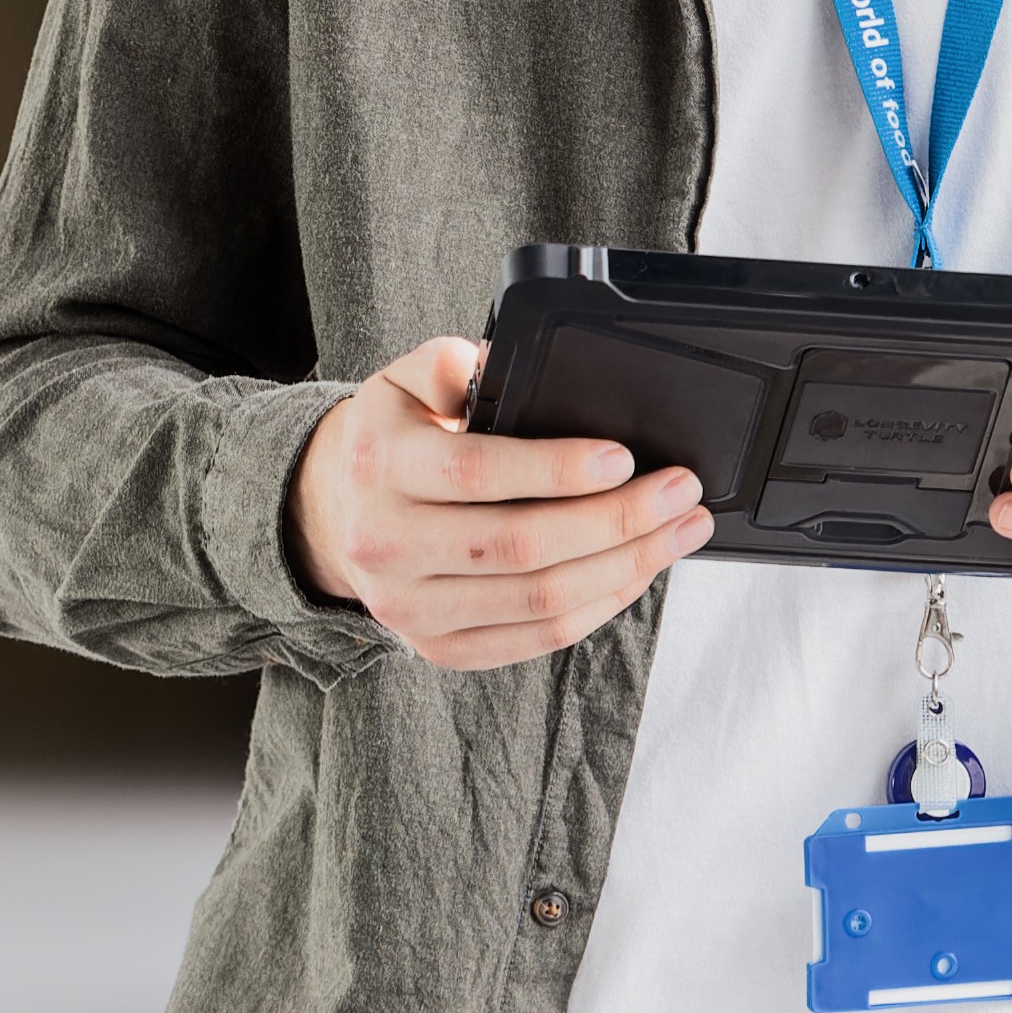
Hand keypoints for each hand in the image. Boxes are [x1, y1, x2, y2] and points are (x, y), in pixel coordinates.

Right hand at [287, 336, 715, 670]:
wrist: (332, 511)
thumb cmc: (391, 438)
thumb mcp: (403, 381)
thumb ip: (449, 364)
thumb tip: (509, 365)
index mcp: (382, 466)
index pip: (478, 473)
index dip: (557, 470)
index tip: (623, 457)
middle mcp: (387, 544)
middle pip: (522, 545)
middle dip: (617, 521)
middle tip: (679, 493)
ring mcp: (411, 607)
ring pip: (539, 600)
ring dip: (625, 567)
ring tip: (677, 532)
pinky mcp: (438, 648)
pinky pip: (535, 638)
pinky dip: (598, 607)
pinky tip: (635, 572)